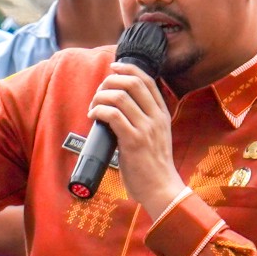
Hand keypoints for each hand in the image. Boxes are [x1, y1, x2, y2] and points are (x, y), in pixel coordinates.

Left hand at [87, 66, 184, 214]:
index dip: (128, 68)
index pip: (147, 80)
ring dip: (101, 96)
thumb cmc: (154, 165)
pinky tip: (94, 116)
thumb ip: (145, 120)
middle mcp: (156, 117)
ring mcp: (146, 129)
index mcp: (162, 114)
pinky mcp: (133, 141)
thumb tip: (119, 106)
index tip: (113, 68)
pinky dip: (99, 111)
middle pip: (133, 83)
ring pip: (120, 97)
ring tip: (94, 106)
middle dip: (111, 81)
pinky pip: (113, 115)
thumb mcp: (157, 136)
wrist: (161, 188)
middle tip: (100, 92)